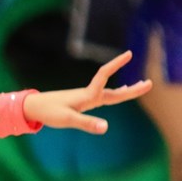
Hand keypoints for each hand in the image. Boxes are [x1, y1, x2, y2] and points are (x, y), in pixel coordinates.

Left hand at [22, 51, 151, 133]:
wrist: (32, 107)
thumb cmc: (48, 112)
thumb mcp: (67, 120)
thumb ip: (86, 124)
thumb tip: (106, 128)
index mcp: (87, 96)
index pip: (104, 76)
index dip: (116, 64)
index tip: (129, 53)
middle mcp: (88, 95)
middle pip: (114, 90)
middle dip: (132, 88)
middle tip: (150, 83)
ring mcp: (85, 98)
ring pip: (109, 93)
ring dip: (125, 90)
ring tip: (139, 87)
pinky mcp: (81, 102)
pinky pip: (102, 97)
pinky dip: (113, 95)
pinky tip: (115, 95)